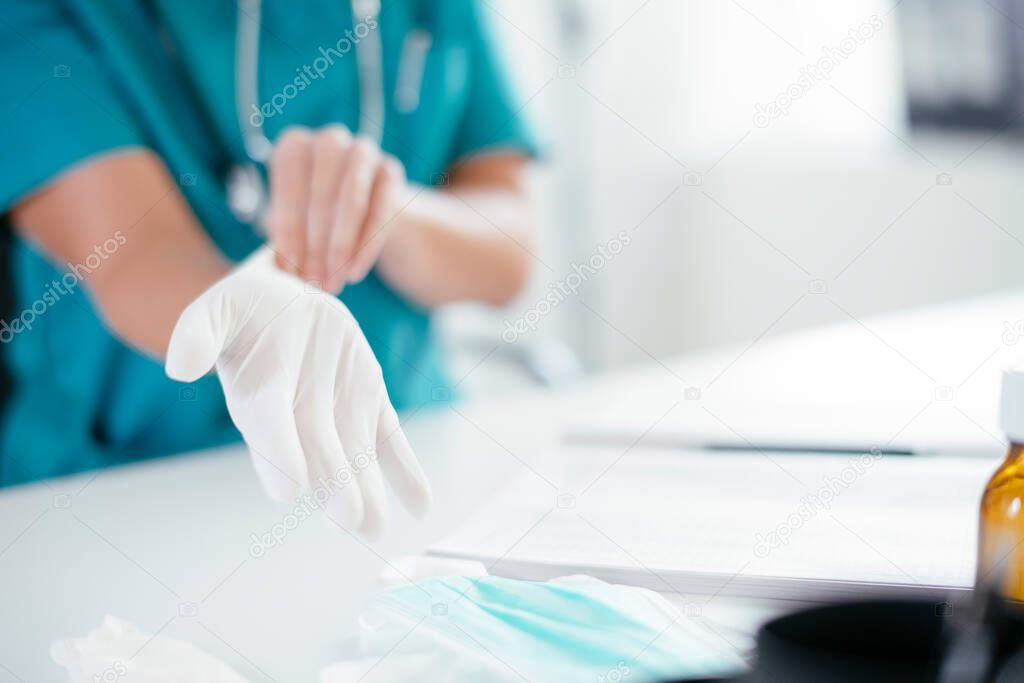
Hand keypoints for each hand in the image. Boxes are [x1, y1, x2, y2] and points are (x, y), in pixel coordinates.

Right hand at [164, 247, 430, 537]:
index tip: (287, 489)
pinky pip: (390, 442)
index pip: (270, 430)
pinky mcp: (369, 405)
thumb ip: (200, 332)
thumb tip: (179, 364)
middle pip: (318, 456)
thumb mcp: (219, 308)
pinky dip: (406, 472)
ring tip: (378, 528)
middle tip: (348, 520)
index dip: (279, 454)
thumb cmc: (244, 311)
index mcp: (260, 399)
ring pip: (356, 458)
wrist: (285, 302)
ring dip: (369, 492)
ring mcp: (338, 414)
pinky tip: (421, 505)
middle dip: (333, 487)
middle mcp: (299, 418)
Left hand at [266, 125, 406, 292]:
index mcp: (294, 146)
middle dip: (315, 243)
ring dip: (341, 244)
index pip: (288, 186)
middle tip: (313, 279)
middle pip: (321, 193)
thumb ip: (286, 242)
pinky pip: (381, 211)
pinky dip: (366, 245)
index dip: (288, 229)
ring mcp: (363, 152)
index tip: (289, 265)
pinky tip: (355, 271)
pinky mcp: (391, 171)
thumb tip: (283, 270)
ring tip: (334, 279)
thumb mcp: (295, 224)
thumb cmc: (316, 216)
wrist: (363, 206)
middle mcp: (329, 141)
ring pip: (352, 198)